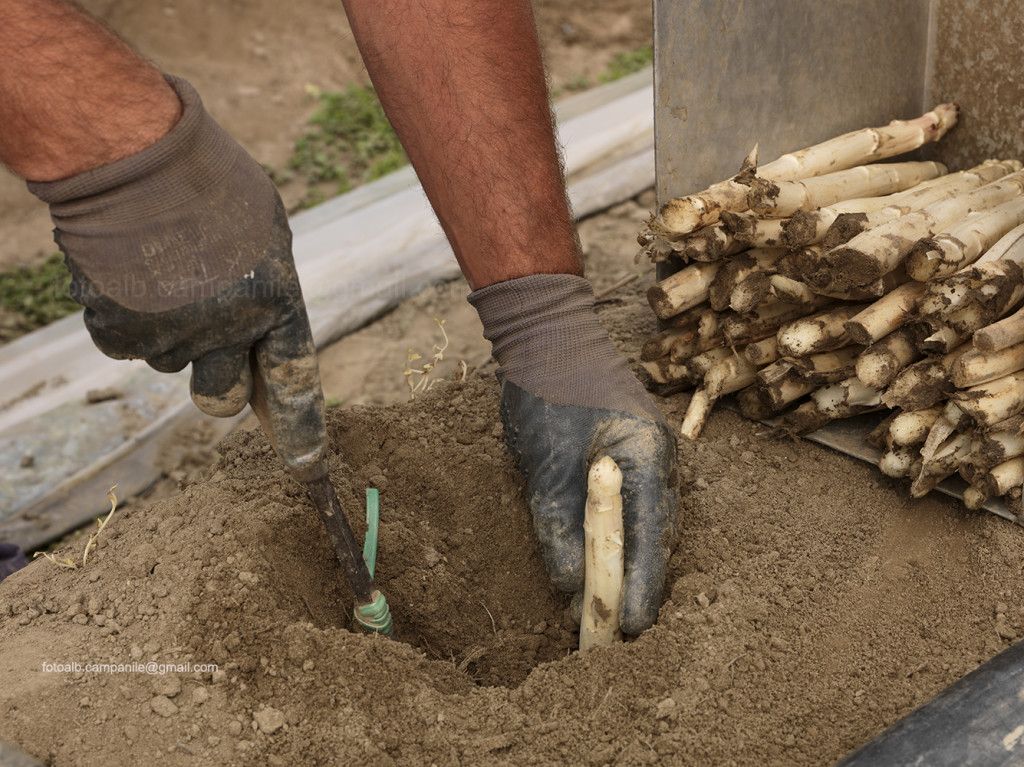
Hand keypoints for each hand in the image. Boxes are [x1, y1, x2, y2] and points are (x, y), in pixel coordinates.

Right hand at [27, 75, 327, 478]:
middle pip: (223, 402)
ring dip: (169, 329)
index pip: (297, 382)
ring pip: (171, 362)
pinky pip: (127, 344)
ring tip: (164, 268)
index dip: (302, 430)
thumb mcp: (264, 232)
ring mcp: (172, 336)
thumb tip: (264, 338)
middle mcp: (229, 331)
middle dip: (218, 385)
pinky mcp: (120, 333)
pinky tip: (131, 272)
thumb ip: (268, 292)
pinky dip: (127, 316)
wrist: (132, 153)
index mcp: (277, 302)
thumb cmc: (208, 182)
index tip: (307, 470)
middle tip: (204, 334)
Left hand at [469, 274, 677, 634]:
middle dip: (634, 582)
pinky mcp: (632, 455)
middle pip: (656, 537)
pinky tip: (596, 557)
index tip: (629, 628)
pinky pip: (633, 507)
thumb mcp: (545, 466)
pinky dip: (616, 536)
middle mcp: (661, 460)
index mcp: (648, 458)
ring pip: (646, 525)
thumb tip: (571, 586)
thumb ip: (560, 527)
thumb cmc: (548, 389)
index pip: (651, 539)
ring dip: (624, 561)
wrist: (547, 333)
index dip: (641, 588)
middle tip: (606, 625)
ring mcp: (651, 455)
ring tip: (597, 600)